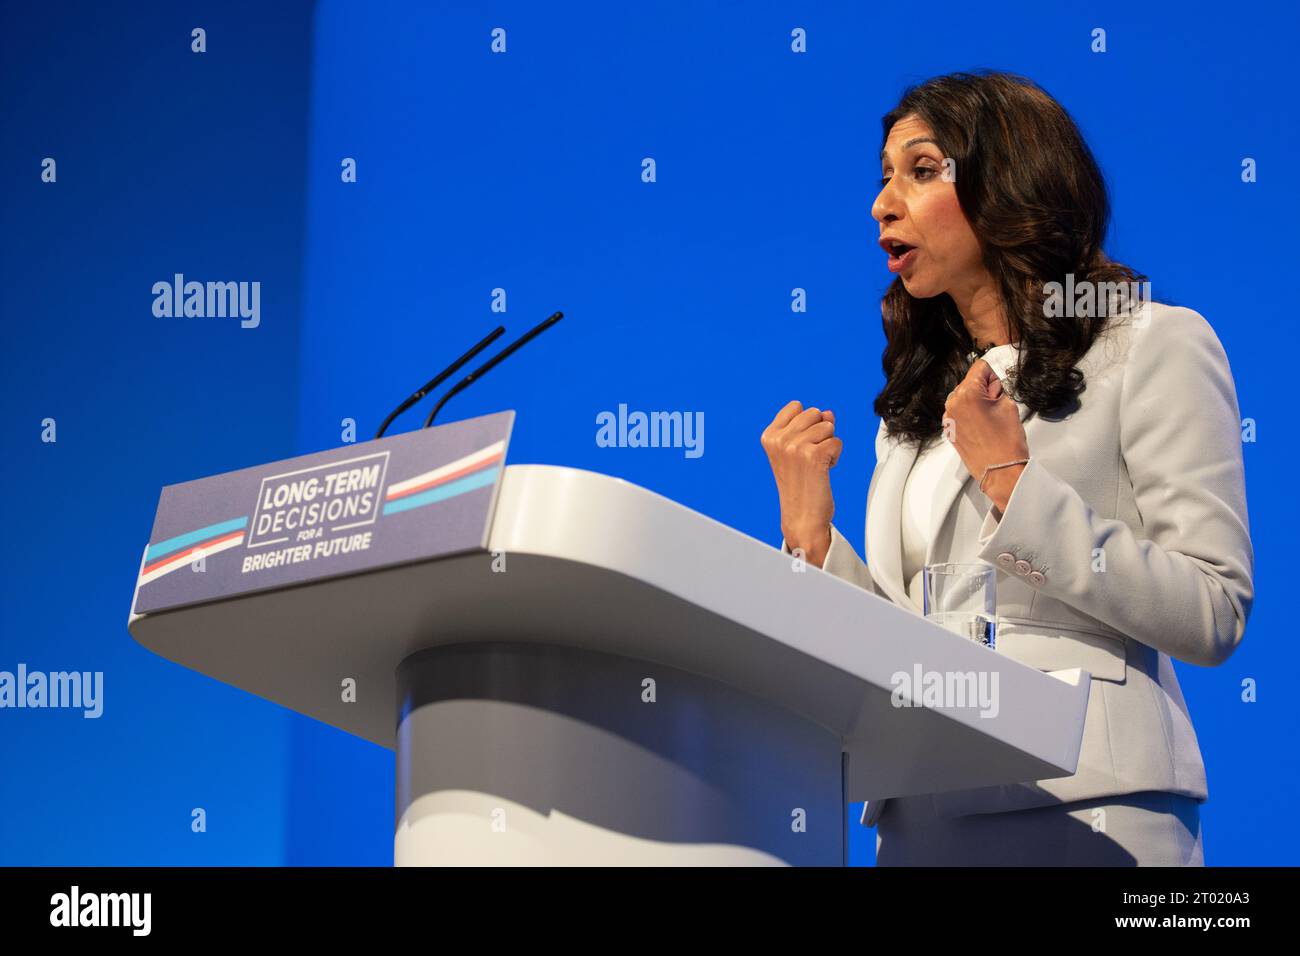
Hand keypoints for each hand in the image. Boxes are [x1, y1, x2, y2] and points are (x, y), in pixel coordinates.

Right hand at [761, 400, 840, 566]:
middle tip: (809, 458)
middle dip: (819, 433)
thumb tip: (829, 413)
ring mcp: (794, 447)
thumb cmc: (800, 484)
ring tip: (816, 465)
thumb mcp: (797, 450)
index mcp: (769, 436)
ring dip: (828, 445)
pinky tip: (824, 471)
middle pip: (814, 413)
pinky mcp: (813, 455)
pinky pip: (837, 442)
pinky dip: (835, 456)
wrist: (802, 516)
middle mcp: (779, 440)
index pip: (796, 406)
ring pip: (828, 426)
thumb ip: (810, 426)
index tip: (800, 446)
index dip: (806, 423)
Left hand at [943, 359, 1028, 511]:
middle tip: (995, 408)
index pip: (979, 367)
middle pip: (969, 381)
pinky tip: (981, 427)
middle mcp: (952, 404)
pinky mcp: (949, 429)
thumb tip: (988, 386)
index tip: (997, 390)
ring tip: (989, 420)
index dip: (993, 377)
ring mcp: (948, 418)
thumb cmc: (1006, 441)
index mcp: (966, 394)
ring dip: (975, 402)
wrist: (999, 471)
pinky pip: (960, 411)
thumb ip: (996, 389)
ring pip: (963, 397)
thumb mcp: (1008, 404)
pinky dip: (970, 414)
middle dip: (983, 390)